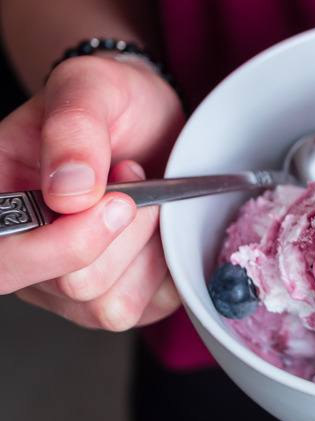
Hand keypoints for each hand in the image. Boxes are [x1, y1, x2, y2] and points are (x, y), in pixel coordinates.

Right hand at [0, 54, 184, 329]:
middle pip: (74, 284)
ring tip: (146, 197)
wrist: (152, 119)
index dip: (60, 246)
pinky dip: (167, 265)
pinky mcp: (120, 298)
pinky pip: (148, 307)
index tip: (116, 199)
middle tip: (133, 176)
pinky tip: (161, 226)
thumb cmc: (112, 102)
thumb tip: (68, 191)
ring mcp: (70, 286)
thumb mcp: (91, 87)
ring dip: (146, 244)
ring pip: (111, 304)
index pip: (3, 262)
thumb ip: (74, 129)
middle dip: (123, 230)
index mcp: (2, 204)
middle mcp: (28, 255)